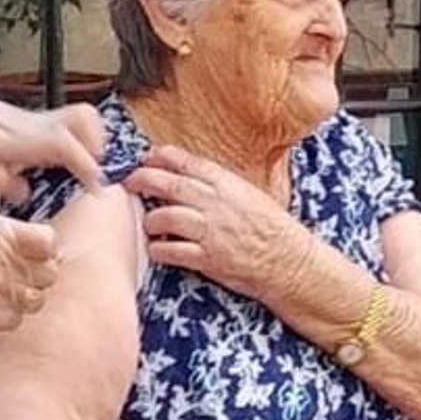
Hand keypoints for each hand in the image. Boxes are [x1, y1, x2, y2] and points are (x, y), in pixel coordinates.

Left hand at [0, 66, 106, 201]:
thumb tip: (22, 191)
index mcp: (24, 137)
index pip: (65, 145)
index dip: (85, 165)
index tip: (97, 183)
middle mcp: (37, 123)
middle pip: (84, 120)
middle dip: (99, 145)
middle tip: (98, 171)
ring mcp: (39, 119)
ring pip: (81, 116)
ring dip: (94, 139)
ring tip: (89, 165)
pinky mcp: (37, 120)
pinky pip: (70, 122)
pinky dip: (81, 138)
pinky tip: (71, 159)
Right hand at [0, 204, 60, 332]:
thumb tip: (6, 231)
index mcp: (6, 235)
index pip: (49, 243)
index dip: (42, 246)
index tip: (34, 248)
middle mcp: (10, 266)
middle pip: (48, 274)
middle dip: (37, 271)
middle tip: (19, 269)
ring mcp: (1, 294)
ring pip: (35, 301)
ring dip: (24, 295)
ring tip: (3, 289)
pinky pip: (13, 321)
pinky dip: (6, 316)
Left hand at [124, 145, 310, 299]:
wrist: (290, 263)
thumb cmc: (273, 230)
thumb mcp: (251, 196)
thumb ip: (222, 187)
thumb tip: (191, 178)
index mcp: (230, 186)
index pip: (190, 164)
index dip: (163, 157)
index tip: (147, 156)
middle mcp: (218, 205)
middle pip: (171, 185)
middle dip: (144, 179)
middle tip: (130, 181)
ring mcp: (212, 232)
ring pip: (166, 216)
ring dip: (151, 219)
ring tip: (149, 222)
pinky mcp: (208, 259)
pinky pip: (172, 251)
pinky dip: (159, 249)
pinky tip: (156, 248)